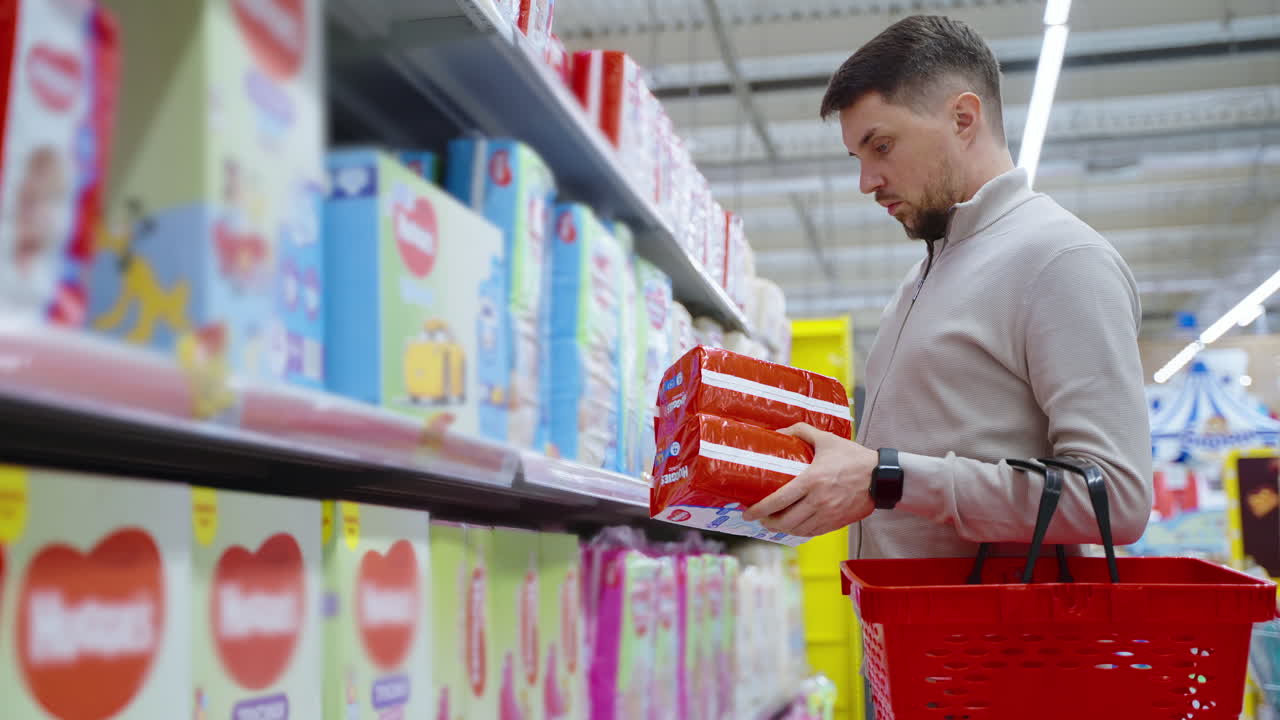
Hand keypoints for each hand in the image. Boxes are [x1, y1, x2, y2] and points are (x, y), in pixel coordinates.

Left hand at [742, 422, 877, 536]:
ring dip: (782, 529)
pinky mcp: (837, 523)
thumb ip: (801, 432)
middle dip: (768, 523)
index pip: (778, 501)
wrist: (881, 478)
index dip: (759, 509)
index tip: (748, 512)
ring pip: (798, 530)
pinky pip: (812, 533)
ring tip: (774, 523)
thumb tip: (779, 431)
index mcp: (811, 481)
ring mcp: (828, 515)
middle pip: (785, 521)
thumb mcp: (827, 440)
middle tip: (760, 518)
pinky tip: (794, 526)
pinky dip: (800, 532)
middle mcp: (818, 502)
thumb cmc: (854, 458)